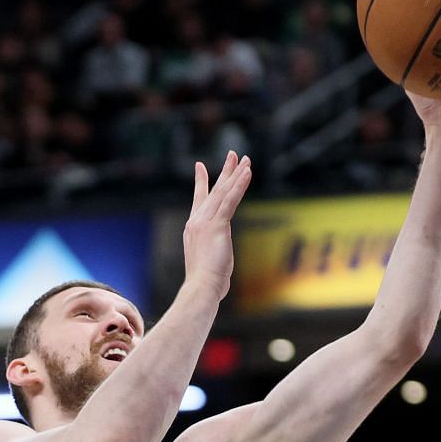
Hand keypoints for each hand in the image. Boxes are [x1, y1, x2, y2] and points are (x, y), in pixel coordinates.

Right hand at [182, 150, 252, 296]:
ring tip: (244, 159)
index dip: (201, 182)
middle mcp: (197, 221)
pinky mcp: (218, 226)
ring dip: (235, 173)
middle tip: (232, 154)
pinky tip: (247, 173)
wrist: (201, 287)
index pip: (199, 200)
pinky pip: (230, 200)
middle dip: (225, 171)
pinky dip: (239, 185)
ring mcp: (206, 222)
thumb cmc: (205, 282)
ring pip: (223, 192)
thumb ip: (212, 252)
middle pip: (214, 191)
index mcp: (194, 228)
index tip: (200, 167)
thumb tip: (218, 261)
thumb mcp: (208, 261)